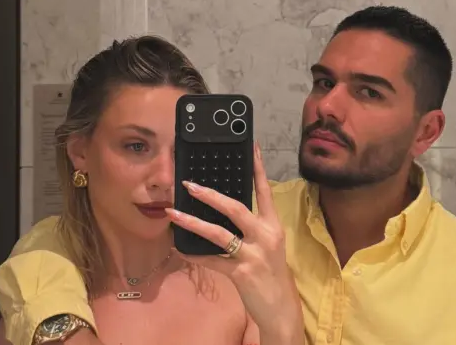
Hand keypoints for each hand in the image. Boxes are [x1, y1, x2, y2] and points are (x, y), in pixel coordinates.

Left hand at [166, 141, 303, 343]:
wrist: (281, 309)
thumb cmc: (272, 274)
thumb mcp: (269, 247)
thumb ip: (252, 229)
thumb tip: (225, 210)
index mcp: (273, 226)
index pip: (265, 192)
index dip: (258, 169)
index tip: (250, 147)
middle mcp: (265, 236)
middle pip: (236, 208)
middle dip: (210, 195)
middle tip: (189, 185)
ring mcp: (254, 255)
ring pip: (218, 233)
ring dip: (192, 222)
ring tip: (173, 214)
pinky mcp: (242, 273)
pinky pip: (212, 260)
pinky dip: (193, 254)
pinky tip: (179, 248)